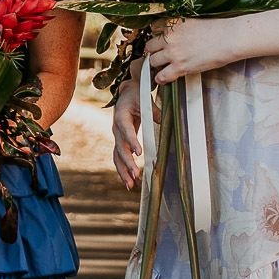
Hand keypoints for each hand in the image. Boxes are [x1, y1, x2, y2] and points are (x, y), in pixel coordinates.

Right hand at [112, 68, 147, 189]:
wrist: (125, 92)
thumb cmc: (136, 95)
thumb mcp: (144, 98)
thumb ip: (153, 110)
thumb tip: (161, 120)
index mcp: (122, 117)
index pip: (126, 131)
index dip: (132, 142)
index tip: (139, 153)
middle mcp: (116, 129)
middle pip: (119, 148)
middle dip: (127, 163)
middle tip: (135, 175)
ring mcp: (117, 136)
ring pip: (117, 156)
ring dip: (123, 171)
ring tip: (131, 186)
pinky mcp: (120, 141)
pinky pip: (119, 157)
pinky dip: (124, 170)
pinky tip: (132, 182)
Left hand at [144, 18, 234, 83]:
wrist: (228, 38)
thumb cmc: (216, 29)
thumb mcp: (192, 21)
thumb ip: (179, 27)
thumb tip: (174, 36)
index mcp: (172, 23)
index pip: (153, 28)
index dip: (157, 35)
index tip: (161, 40)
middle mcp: (169, 37)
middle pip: (150, 46)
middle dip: (155, 50)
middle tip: (162, 53)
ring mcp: (173, 52)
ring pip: (152, 60)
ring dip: (157, 63)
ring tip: (163, 65)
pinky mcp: (180, 67)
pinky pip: (161, 76)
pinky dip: (160, 78)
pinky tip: (163, 78)